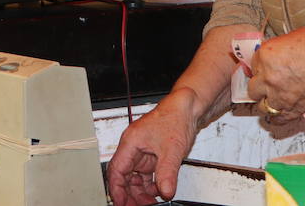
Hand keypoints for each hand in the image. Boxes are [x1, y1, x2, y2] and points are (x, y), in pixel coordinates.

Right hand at [106, 89, 200, 205]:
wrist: (187, 107)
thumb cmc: (176, 117)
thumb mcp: (171, 149)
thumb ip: (167, 173)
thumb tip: (165, 192)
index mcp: (131, 142)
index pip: (116, 171)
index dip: (117, 190)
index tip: (120, 204)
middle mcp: (133, 147)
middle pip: (124, 177)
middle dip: (130, 195)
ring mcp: (142, 151)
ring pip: (135, 177)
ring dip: (141, 192)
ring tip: (150, 203)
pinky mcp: (152, 154)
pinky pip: (146, 175)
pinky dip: (150, 185)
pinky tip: (158, 192)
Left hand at [246, 22, 304, 125]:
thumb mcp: (291, 38)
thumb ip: (278, 52)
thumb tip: (276, 59)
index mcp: (266, 56)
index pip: (253, 65)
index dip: (261, 68)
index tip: (266, 69)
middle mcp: (269, 78)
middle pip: (254, 89)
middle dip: (259, 86)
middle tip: (267, 84)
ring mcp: (282, 96)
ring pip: (263, 107)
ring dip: (267, 103)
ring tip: (272, 100)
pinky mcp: (296, 108)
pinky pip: (280, 118)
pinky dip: (279, 117)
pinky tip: (280, 113)